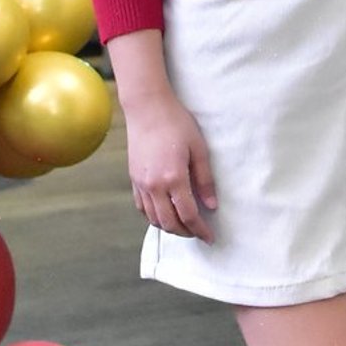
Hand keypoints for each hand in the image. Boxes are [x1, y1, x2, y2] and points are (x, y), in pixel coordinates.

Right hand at [127, 89, 217, 238]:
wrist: (147, 108)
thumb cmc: (176, 123)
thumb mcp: (199, 149)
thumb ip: (205, 180)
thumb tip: (212, 206)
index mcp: (173, 178)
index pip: (188, 215)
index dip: (200, 230)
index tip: (210, 238)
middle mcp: (154, 185)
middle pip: (169, 223)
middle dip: (186, 233)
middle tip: (199, 233)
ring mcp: (141, 183)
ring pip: (154, 219)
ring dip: (170, 227)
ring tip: (184, 225)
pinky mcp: (133, 179)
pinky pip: (142, 208)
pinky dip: (154, 217)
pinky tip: (164, 214)